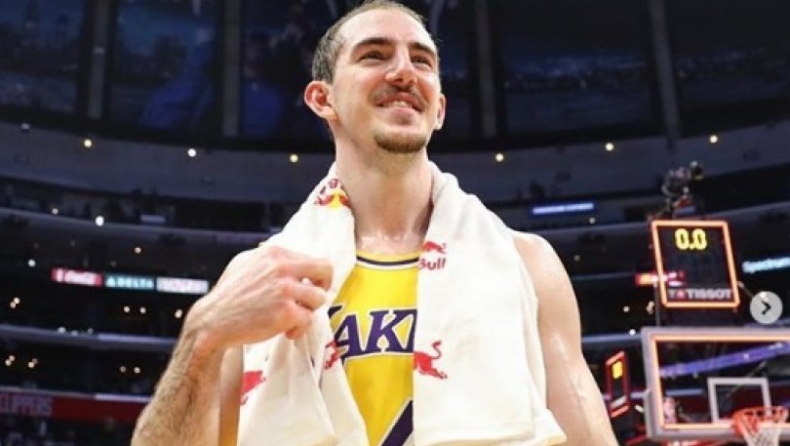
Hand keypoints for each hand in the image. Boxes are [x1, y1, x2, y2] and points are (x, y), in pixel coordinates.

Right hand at [185, 245, 332, 349]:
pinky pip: (308, 320)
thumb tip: (292, 258)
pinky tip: (286, 332)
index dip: (314, 275)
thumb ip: (269, 258)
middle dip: (324, 285)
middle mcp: (281, 268)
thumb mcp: (245, 263)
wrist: (213, 322)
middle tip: (314, 298)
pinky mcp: (286, 312)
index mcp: (274, 253)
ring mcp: (285, 290)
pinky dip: (299, 329)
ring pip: (319, 298)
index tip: (310, 286)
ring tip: (293, 318)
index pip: (312, 258)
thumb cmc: (229, 295)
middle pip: (325, 270)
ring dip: (309, 310)